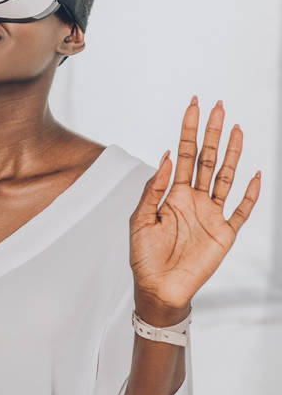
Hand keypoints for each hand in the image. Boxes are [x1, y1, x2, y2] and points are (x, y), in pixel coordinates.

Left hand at [129, 97, 261, 322]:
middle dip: (212, 133)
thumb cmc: (143, 256)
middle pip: (206, 159)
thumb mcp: (140, 219)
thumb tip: (166, 158)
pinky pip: (241, 210)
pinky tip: (254, 175)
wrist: (157, 288)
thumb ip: (153, 190)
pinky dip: (249, 194)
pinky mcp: (224, 234)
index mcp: (172, 194)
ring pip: (225, 177)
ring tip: (236, 129)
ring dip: (231, 154)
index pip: (183, 155)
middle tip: (219, 107)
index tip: (193, 106)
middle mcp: (194, 200)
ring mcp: (211, 215)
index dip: (188, 131)